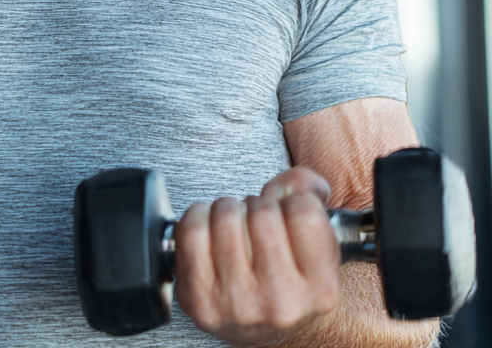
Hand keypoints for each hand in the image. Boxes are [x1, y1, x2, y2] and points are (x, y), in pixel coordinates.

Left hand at [174, 167, 340, 345]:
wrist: (262, 329)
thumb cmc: (286, 280)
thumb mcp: (314, 244)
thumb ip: (308, 195)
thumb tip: (301, 182)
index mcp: (320, 290)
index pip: (303, 212)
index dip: (292, 199)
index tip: (286, 210)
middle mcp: (280, 302)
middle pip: (261, 211)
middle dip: (256, 204)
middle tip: (255, 220)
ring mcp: (236, 303)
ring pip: (225, 215)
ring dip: (226, 208)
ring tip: (234, 224)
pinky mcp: (198, 299)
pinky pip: (191, 230)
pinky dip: (197, 216)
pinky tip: (209, 230)